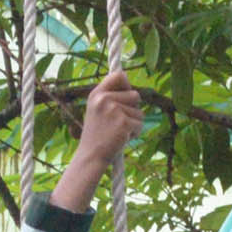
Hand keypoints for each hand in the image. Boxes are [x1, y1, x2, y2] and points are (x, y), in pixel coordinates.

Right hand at [52, 73, 151, 214]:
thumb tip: (130, 84)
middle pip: (135, 94)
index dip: (126, 84)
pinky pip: (140, 124)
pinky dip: (135, 133)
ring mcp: (114, 110)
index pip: (119, 75)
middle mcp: (104, 99)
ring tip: (118, 131)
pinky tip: (122, 138)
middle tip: (118, 122)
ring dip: (134, 123)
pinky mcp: (124, 122)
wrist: (91, 156)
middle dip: (133, 109)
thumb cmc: (97, 134)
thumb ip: (111, 96)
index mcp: (97, 94)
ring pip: (139, 111)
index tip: (125, 95)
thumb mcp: (98, 110)